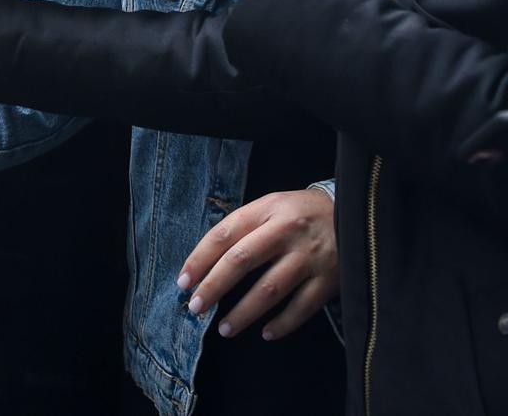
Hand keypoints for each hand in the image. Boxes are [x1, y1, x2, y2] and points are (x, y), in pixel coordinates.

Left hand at [178, 188, 338, 340]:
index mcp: (266, 210)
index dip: (200, 259)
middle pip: (241, 261)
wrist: (357, 213)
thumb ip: (244, 229)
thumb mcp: (271, 206)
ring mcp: (310, 256)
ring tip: (224, 329)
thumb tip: (207, 263)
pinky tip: (266, 334)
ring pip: (269, 289)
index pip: (223, 235)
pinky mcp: (331, 279)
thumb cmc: (301, 213)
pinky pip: (302, 307)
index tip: (183, 282)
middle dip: (214, 287)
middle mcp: (286, 231)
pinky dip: (283, 324)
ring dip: (243, 313)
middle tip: (195, 308)